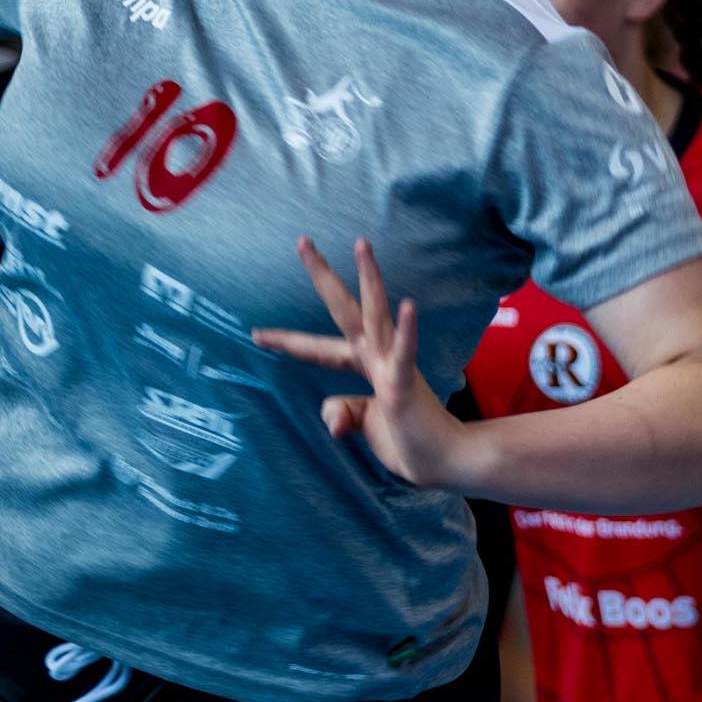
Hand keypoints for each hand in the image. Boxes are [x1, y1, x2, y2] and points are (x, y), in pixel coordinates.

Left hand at [252, 237, 461, 487]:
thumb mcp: (363, 428)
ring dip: (370, 279)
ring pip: (376, 315)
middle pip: (344, 310)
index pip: (320, 348)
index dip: (288, 340)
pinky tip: (407, 305)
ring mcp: (392, 367)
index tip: (255, 333)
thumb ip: (343, 416)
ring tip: (361, 244)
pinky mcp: (404, 385)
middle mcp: (377, 358)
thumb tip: (334, 421)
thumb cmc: (409, 442)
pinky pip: (404, 354)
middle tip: (301, 241)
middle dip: (323, 276)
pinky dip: (406, 331)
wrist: (446, 461)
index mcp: (366, 366)